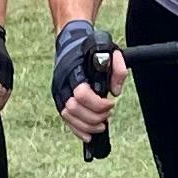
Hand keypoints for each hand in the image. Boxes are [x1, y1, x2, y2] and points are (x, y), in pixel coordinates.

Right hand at [52, 20, 124, 138]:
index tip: (110, 103)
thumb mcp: (110, 51)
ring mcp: (59, 92)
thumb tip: (115, 91)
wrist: (72, 42)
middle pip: (74, 109)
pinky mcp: (59, 99)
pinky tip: (89, 135)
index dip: (98, 104)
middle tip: (108, 114)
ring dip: (87, 126)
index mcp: (74, 71)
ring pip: (68, 116)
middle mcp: (63, 83)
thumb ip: (118, 69)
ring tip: (101, 125)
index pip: (81, 94)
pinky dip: (77, 130)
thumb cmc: (90, 48)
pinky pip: (65, 119)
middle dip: (94, 116)